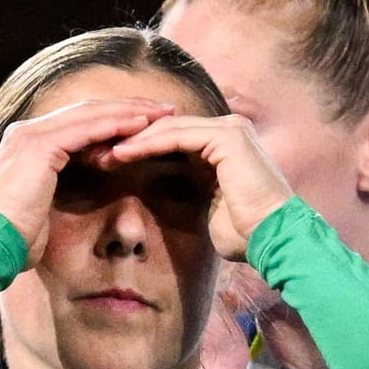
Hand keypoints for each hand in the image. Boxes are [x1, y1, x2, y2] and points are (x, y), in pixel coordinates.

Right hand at [0, 98, 172, 266]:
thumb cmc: (12, 238)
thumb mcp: (36, 209)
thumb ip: (45, 192)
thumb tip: (46, 197)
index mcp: (25, 144)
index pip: (77, 122)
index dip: (112, 119)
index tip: (144, 122)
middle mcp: (26, 132)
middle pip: (87, 110)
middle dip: (127, 108)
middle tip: (162, 109)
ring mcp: (31, 136)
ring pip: (91, 114)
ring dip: (129, 111)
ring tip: (162, 112)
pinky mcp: (41, 146)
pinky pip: (88, 129)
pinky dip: (116, 125)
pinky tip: (143, 125)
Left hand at [104, 113, 293, 261]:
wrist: (273, 240)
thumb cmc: (244, 234)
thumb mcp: (210, 208)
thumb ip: (192, 191)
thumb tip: (168, 198)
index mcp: (223, 144)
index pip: (171, 138)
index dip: (137, 148)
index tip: (106, 163)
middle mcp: (228, 129)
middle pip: (166, 127)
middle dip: (129, 140)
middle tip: (94, 152)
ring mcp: (230, 129)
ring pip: (168, 128)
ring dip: (132, 140)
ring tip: (102, 154)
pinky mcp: (227, 137)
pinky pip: (177, 135)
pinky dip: (147, 144)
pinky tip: (122, 154)